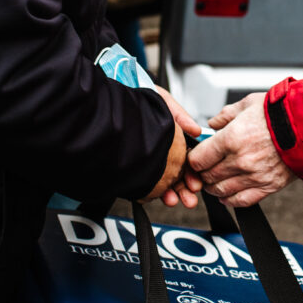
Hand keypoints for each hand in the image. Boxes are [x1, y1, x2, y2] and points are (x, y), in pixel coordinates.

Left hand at [143, 88, 202, 207]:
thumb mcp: (161, 102)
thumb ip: (180, 115)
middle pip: (176, 174)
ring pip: (163, 183)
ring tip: (176, 201)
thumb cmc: (131, 101)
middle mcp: (158, 151)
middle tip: (190, 198)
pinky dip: (155, 194)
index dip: (192, 171)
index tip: (196, 181)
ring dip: (173, 194)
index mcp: (167, 137)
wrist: (107, 111)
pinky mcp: (133, 171)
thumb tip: (196, 130)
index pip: (185, 159)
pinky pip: (147, 187)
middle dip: (184, 188)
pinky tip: (160, 197)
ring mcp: (145, 162)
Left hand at [187, 93, 295, 206]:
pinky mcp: (268, 186)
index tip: (196, 157)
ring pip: (221, 191)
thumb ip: (226, 115)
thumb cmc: (282, 113)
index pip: (199, 159)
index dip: (194, 159)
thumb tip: (213, 124)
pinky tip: (227, 195)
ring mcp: (254, 176)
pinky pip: (242, 200)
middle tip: (204, 169)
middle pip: (208, 176)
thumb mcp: (249, 103)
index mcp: (232, 138)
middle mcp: (241, 160)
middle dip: (203, 173)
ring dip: (214, 187)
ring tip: (214, 181)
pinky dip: (230, 200)